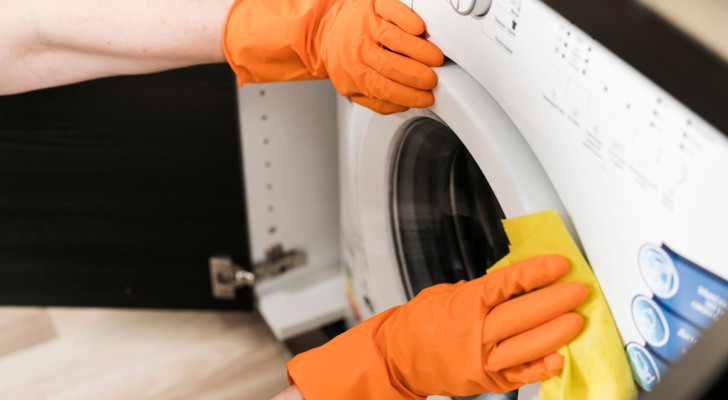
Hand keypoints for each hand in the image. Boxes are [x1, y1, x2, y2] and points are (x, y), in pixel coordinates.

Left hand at [223, 0, 443, 113]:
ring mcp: (366, 25)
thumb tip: (403, 105)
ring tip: (435, 59)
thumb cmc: (345, 58)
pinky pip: (392, 11)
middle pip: (391, 65)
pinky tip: (419, 30)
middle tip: (432, 79)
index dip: (409, 95)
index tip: (426, 98)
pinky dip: (407, 20)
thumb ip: (377, 101)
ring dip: (419, 51)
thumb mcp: (352, 87)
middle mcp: (359, 49)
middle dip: (416, 76)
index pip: (385, 89)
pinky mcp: (374, 5)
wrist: (324, 30)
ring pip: (394, 39)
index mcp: (355, 74)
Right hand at [286, 255, 587, 398]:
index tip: (559, 265)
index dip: (537, 273)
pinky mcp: (487, 380)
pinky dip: (541, 367)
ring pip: (526, 346)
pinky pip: (521, 375)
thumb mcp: (445, 294)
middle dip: (555, 301)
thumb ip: (479, 290)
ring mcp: (482, 359)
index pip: (507, 284)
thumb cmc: (420, 323)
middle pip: (522, 314)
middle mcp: (475, 332)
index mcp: (465, 303)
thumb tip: (513, 281)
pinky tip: (558, 357)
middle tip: (578, 291)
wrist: (399, 357)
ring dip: (555, 332)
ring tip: (576, 320)